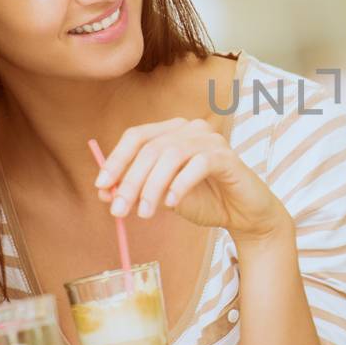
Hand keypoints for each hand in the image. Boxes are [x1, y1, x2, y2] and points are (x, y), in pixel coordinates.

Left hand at [95, 118, 290, 242]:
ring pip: (171, 155)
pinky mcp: (226, 156)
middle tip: (118, 210)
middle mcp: (190, 129)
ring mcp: (210, 140)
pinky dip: (180, 185)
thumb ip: (139, 189)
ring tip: (144, 213)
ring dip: (152, 186)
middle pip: (150, 148)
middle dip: (129, 180)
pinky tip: (171, 204)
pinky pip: (197, 165)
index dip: (116, 159)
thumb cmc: (205, 201)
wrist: (244, 215)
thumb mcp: (164, 197)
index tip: (101, 186)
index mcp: (172, 132)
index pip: (137, 136)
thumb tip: (104, 192)